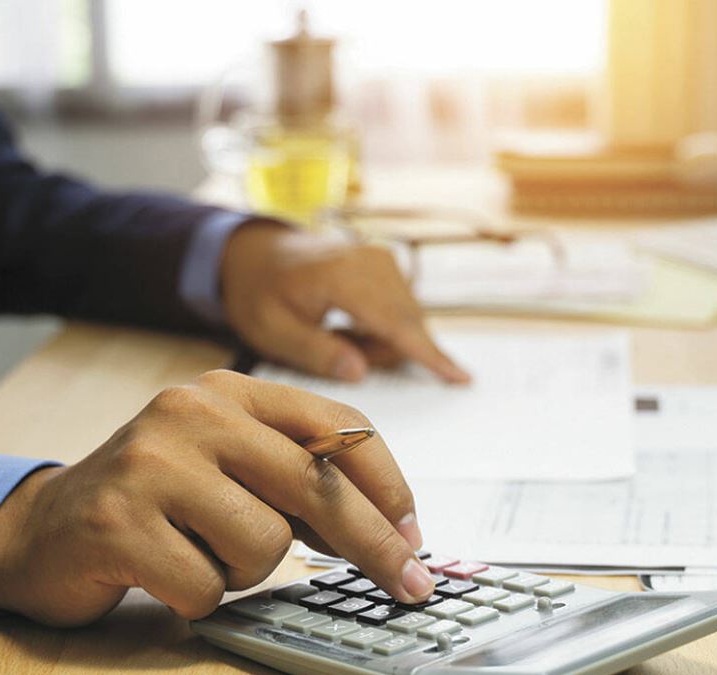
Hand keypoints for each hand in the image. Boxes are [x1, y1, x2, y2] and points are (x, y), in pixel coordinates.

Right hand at [0, 370, 433, 626]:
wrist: (42, 528)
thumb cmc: (155, 500)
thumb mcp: (227, 465)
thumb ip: (293, 476)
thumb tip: (387, 524)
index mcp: (227, 390)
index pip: (335, 426)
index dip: (386, 483)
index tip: (413, 531)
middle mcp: (191, 412)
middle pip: (314, 485)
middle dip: (372, 545)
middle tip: (409, 585)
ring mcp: (151, 463)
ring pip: (265, 543)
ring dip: (245, 570)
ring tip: (201, 553)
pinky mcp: (118, 521)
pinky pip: (208, 586)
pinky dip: (198, 597)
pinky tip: (164, 573)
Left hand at [220, 222, 469, 382]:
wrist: (255, 253)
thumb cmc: (259, 292)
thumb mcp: (272, 331)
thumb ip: (316, 353)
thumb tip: (360, 372)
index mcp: (341, 274)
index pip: (396, 323)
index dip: (428, 355)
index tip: (461, 379)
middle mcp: (370, 259)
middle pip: (406, 324)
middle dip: (380, 352)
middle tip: (334, 350)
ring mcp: (381, 257)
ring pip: (406, 317)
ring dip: (379, 340)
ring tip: (335, 335)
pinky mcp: (385, 262)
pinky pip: (401, 306)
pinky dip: (382, 326)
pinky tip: (350, 325)